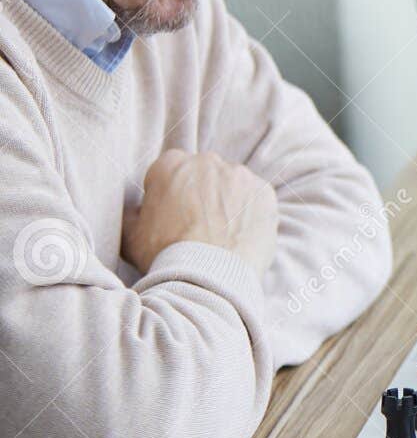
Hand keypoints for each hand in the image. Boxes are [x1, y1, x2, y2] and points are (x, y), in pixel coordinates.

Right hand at [124, 150, 278, 277]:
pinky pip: (256, 198)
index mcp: (170, 165)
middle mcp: (207, 161)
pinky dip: (250, 212)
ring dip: (227, 201)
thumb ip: (130, 215)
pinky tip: (240, 234)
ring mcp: (240, 175)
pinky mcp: (265, 192)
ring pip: (232, 184)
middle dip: (200, 193)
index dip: (169, 194)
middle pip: (203, 174)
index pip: (170, 171)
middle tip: (198, 225)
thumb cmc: (165, 255)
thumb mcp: (130, 236)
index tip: (171, 215)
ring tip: (221, 233)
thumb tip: (134, 210)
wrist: (209, 275)